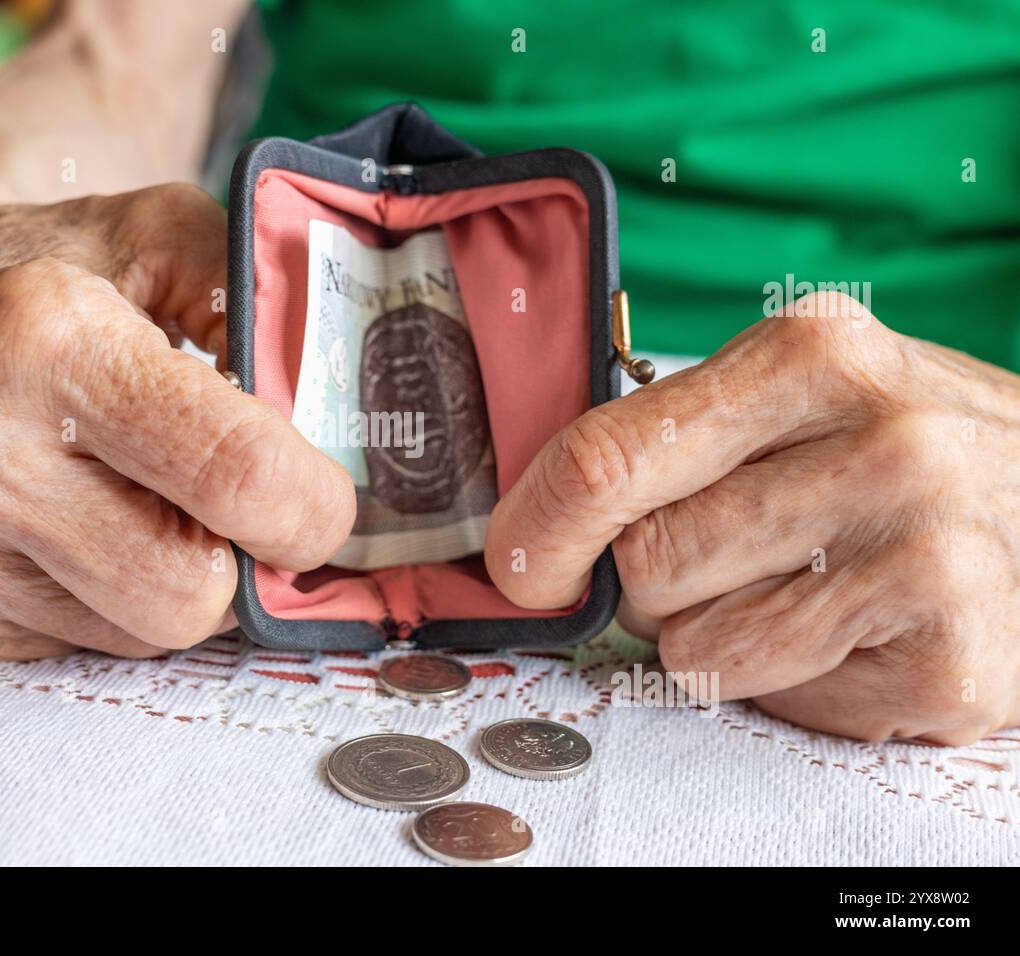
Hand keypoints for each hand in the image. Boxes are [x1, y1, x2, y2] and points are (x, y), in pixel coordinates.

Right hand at [0, 184, 354, 660]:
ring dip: (163, 574)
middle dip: (234, 558)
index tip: (323, 503)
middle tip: (222, 502)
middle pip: (187, 594)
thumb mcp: (174, 237)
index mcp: (47, 339)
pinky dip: (96, 594)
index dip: (310, 508)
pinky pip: (71, 645)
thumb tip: (347, 443)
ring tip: (124, 492)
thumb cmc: (55, 268)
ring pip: (136, 633)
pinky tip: (61, 521)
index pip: (232, 477)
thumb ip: (271, 320)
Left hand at [485, 291, 1019, 743]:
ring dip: (716, 635)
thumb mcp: (803, 397)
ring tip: (803, 589)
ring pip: (695, 642)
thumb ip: (676, 434)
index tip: (517, 563)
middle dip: (653, 582)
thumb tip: (535, 514)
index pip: (614, 454)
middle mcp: (882, 439)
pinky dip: (788, 680)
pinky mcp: (952, 657)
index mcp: (814, 354)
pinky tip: (854, 632)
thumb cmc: (904, 458)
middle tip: (730, 559)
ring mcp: (927, 550)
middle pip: (647, 560)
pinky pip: (774, 695)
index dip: (540, 523)